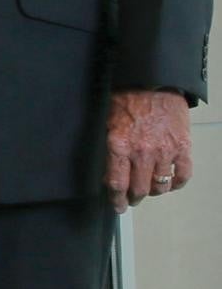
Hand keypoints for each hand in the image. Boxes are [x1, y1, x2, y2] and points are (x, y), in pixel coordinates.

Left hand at [105, 88, 193, 213]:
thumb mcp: (106, 123)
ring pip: (160, 185)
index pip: (116, 184)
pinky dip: (177, 183)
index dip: (116, 200)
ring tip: (150, 190)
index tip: (117, 206)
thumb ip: (108, 149)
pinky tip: (171, 183)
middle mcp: (142, 152)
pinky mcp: (183, 146)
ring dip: (154, 192)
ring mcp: (164, 151)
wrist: (154, 82)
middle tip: (132, 199)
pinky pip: (183, 174)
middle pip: (139, 189)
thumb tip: (108, 173)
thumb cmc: (127, 99)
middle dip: (134, 198)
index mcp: (119, 146)